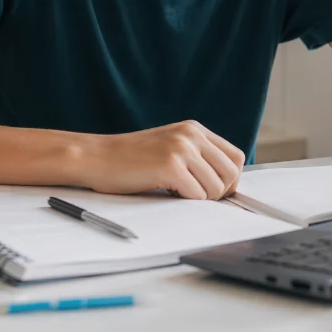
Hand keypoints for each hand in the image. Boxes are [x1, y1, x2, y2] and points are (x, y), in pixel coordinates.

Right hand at [82, 121, 244, 199]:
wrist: (96, 157)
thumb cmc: (130, 160)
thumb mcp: (170, 147)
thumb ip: (196, 156)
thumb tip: (227, 184)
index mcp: (194, 129)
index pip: (236, 157)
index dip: (230, 179)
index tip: (215, 191)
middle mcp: (192, 135)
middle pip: (232, 173)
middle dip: (220, 193)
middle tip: (197, 197)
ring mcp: (182, 148)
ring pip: (216, 188)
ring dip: (201, 199)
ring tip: (178, 193)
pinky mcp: (170, 166)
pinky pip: (197, 196)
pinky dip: (186, 202)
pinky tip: (167, 193)